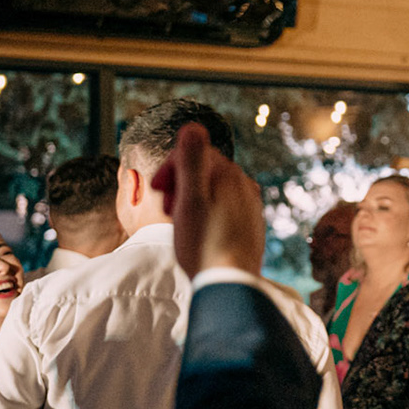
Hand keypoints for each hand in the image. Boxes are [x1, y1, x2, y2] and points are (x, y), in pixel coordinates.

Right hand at [150, 124, 264, 277]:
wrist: (230, 282)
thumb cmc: (203, 242)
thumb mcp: (190, 199)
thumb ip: (192, 162)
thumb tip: (193, 125)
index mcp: (229, 175)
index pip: (194, 153)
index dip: (170, 168)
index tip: (157, 190)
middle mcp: (245, 185)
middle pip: (205, 171)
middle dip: (180, 183)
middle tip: (167, 208)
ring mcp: (250, 205)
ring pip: (214, 190)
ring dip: (192, 199)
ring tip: (182, 221)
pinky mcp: (251, 223)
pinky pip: (224, 207)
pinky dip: (208, 213)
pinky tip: (200, 232)